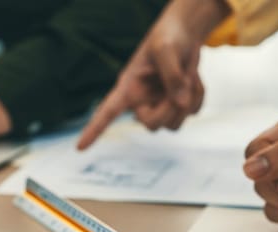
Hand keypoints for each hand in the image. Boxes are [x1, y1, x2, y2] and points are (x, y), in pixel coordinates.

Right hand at [76, 0, 228, 149]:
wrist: (184, 37)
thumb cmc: (167, 39)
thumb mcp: (166, 49)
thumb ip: (173, 76)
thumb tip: (181, 103)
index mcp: (129, 87)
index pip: (108, 111)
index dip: (94, 130)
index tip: (79, 147)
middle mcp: (141, 101)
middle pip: (152, 125)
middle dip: (170, 109)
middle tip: (183, 86)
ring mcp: (160, 105)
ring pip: (174, 125)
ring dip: (187, 102)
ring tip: (190, 77)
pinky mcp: (177, 106)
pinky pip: (191, 113)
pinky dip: (198, 97)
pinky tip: (194, 80)